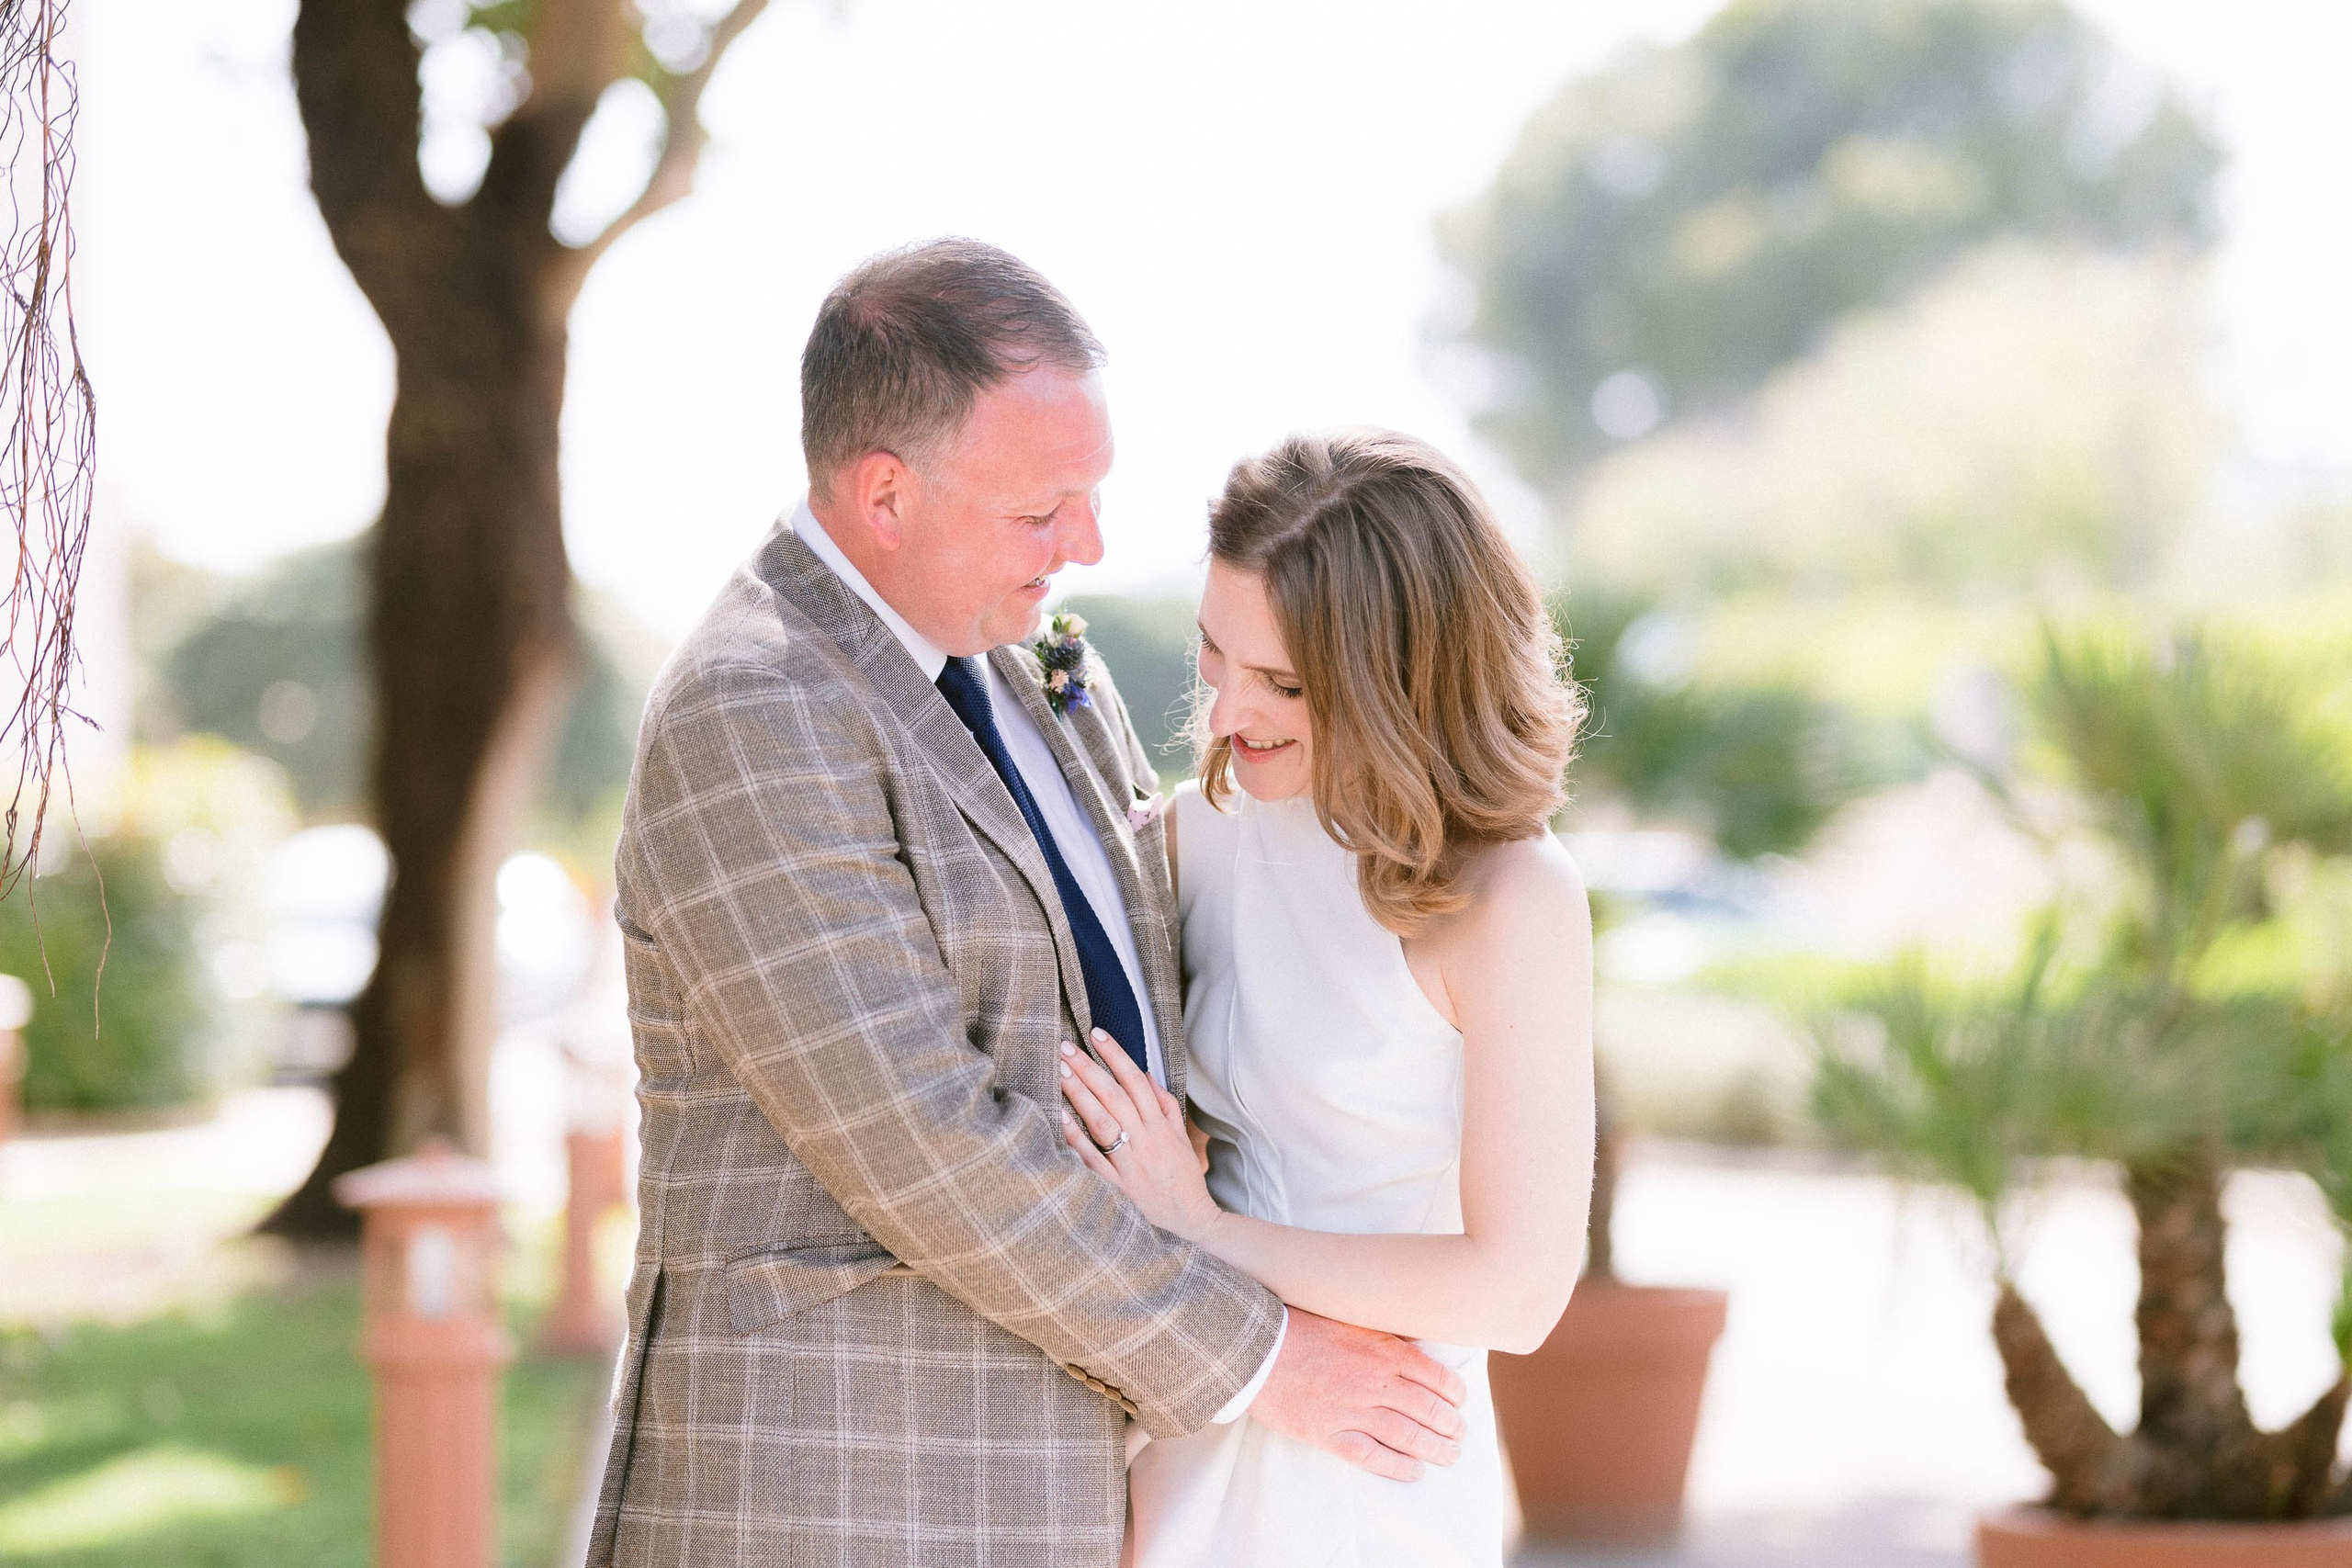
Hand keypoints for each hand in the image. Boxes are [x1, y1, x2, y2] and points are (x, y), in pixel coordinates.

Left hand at [1059, 1031, 1222, 1242]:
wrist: (1193, 1221)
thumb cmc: (1184, 1178)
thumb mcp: (1181, 1137)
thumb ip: (1166, 1104)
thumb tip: (1147, 1074)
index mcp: (1160, 1125)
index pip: (1136, 1081)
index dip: (1116, 1055)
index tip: (1096, 1033)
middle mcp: (1146, 1140)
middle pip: (1115, 1096)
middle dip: (1090, 1068)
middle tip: (1065, 1046)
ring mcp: (1131, 1163)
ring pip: (1104, 1122)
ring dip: (1080, 1095)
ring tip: (1060, 1071)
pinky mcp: (1119, 1188)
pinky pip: (1094, 1160)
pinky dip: (1077, 1139)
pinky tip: (1060, 1118)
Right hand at [1249, 1307, 1469, 1481]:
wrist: (1256, 1348)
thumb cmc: (1301, 1326)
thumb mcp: (1351, 1317)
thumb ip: (1385, 1333)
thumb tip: (1416, 1339)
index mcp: (1384, 1350)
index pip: (1436, 1377)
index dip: (1455, 1394)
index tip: (1460, 1402)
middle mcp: (1376, 1381)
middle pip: (1428, 1410)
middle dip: (1451, 1426)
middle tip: (1460, 1434)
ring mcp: (1353, 1410)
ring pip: (1408, 1436)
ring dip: (1435, 1449)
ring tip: (1449, 1455)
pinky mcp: (1330, 1434)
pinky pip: (1373, 1457)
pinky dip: (1398, 1467)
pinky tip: (1414, 1471)